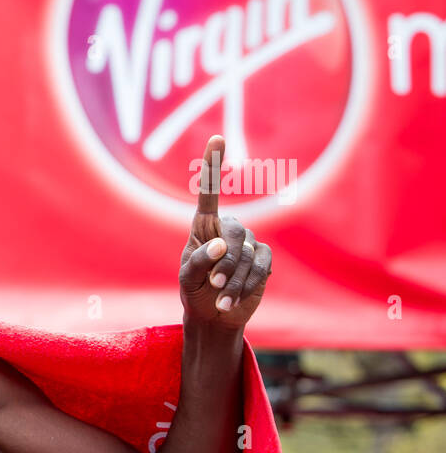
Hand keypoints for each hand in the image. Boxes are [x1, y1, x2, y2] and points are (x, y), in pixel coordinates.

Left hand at [179, 135, 271, 330]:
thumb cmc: (195, 291)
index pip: (208, 192)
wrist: (213, 315)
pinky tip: (234, 299)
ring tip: (221, 299)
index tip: (216, 138)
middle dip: (226, 262)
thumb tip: (222, 244)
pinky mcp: (263, 258)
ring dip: (234, 280)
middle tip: (213, 284)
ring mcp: (248, 242)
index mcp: (203, 227)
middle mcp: (227, 229)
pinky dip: (247, 285)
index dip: (213, 165)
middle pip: (234, 233)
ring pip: (248, 254)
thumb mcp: (188, 279)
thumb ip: (200, 261)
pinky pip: (261, 266)